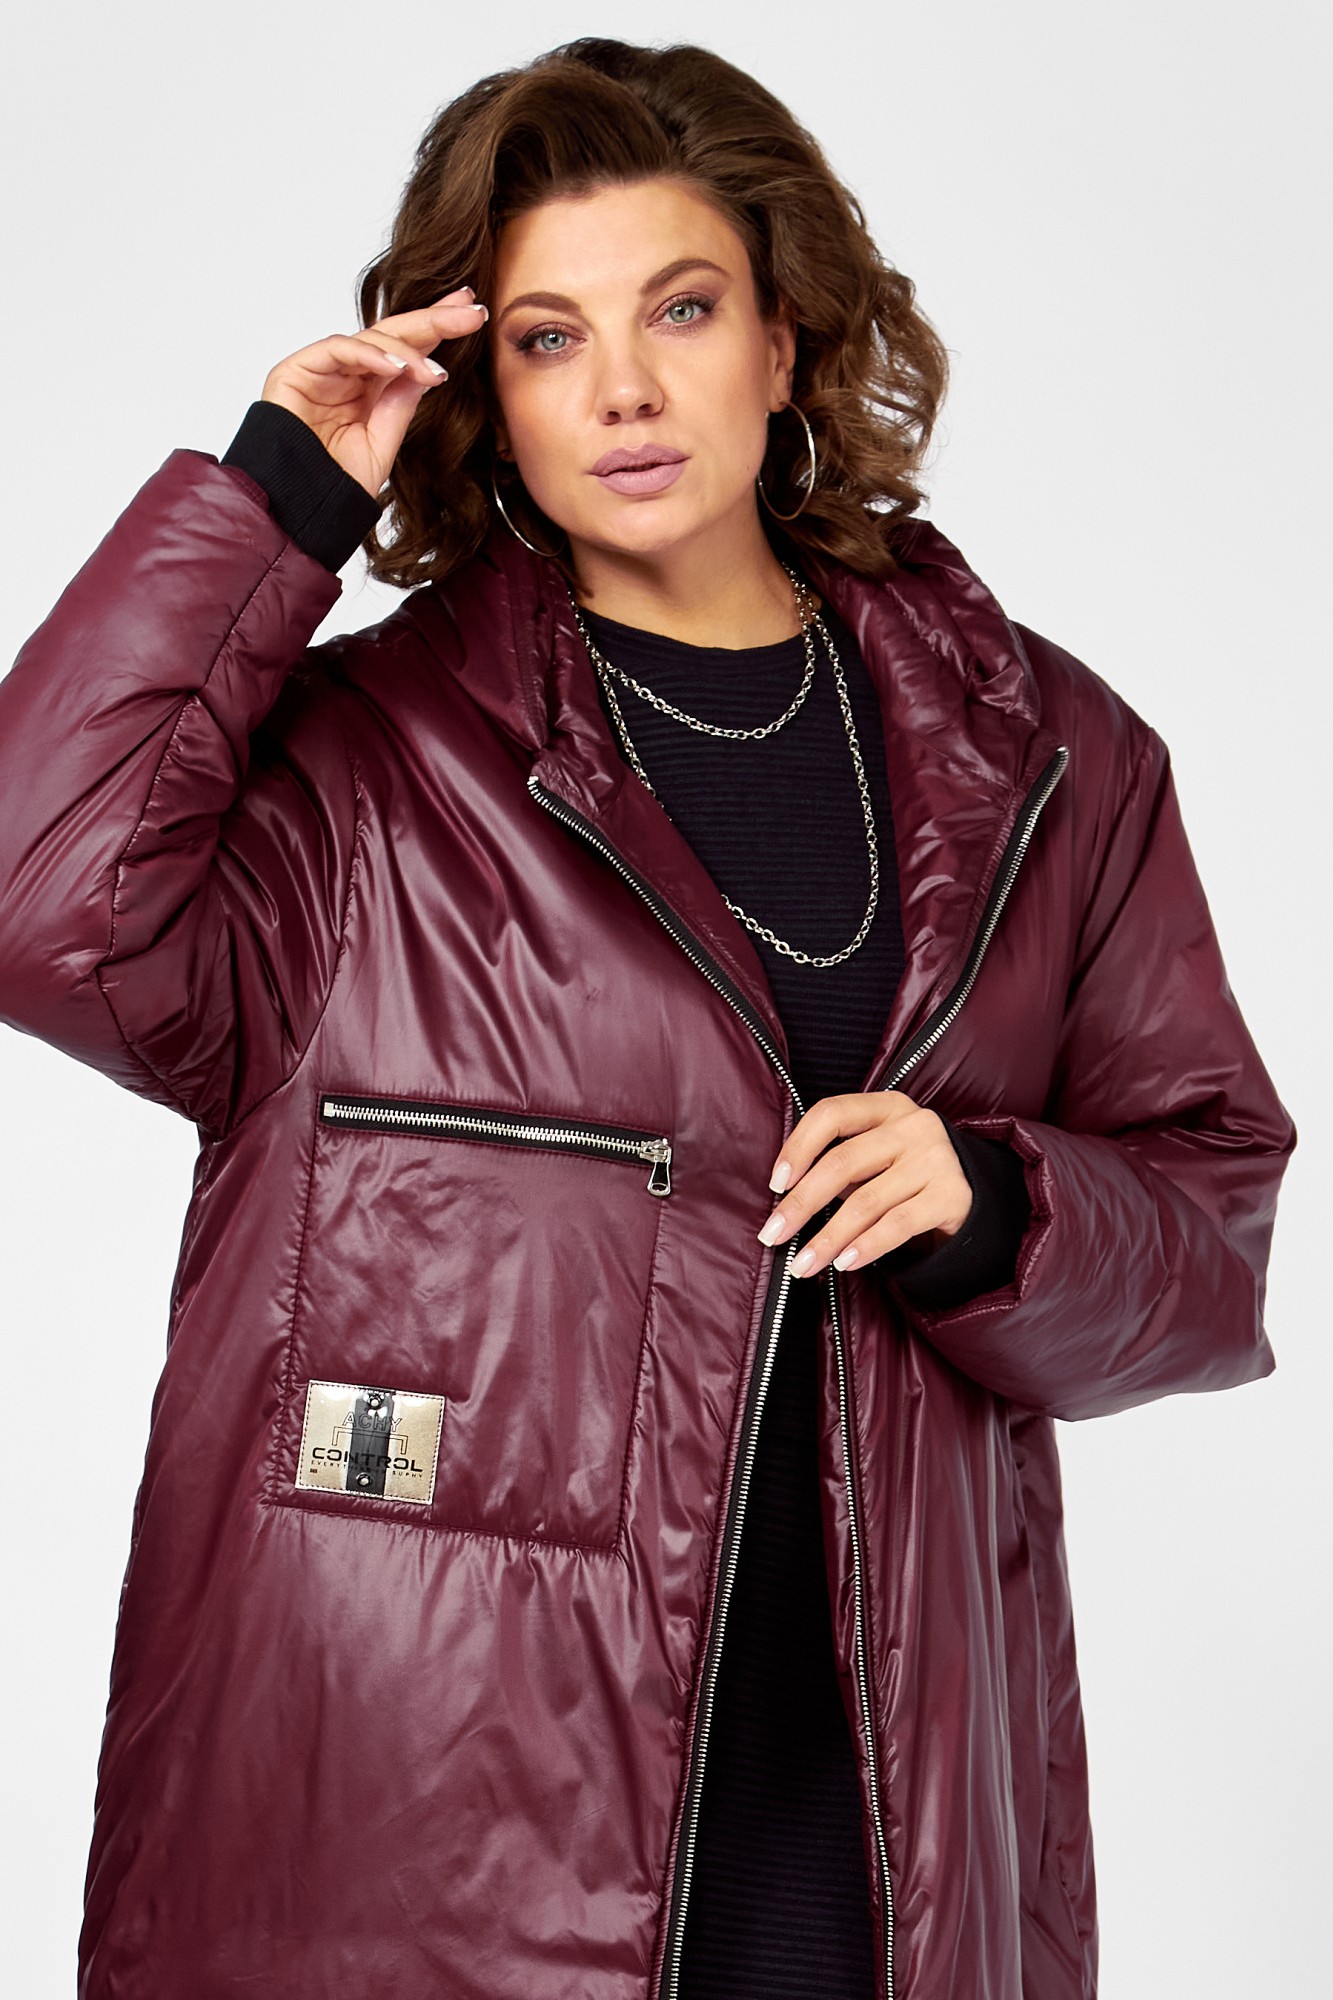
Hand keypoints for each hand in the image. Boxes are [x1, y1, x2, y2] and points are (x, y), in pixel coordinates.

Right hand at [258, 286, 489, 499]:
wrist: (299, 509)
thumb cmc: (334, 486)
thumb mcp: (382, 444)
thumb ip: (400, 405)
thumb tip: (427, 370)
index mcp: (367, 390)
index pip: (405, 350)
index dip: (437, 329)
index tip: (474, 315)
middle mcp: (346, 374)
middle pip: (392, 334)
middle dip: (433, 319)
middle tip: (471, 311)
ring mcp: (321, 370)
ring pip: (369, 338)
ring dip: (407, 350)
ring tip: (434, 371)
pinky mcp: (296, 370)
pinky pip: (338, 349)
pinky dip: (370, 355)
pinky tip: (398, 367)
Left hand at [757, 1090, 973, 1277]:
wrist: (970, 1194)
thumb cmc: (904, 1172)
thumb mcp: (875, 1155)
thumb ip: (837, 1164)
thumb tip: (784, 1202)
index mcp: (886, 1107)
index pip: (832, 1114)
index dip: (798, 1147)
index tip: (776, 1184)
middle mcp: (913, 1126)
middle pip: (842, 1163)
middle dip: (800, 1204)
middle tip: (773, 1235)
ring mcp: (935, 1159)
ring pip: (866, 1202)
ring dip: (828, 1238)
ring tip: (803, 1263)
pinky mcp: (952, 1195)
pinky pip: (897, 1224)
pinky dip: (866, 1246)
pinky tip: (844, 1262)